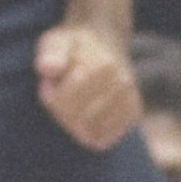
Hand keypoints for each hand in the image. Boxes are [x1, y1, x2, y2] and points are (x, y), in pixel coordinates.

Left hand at [34, 22, 139, 151]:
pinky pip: (102, 139)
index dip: (49, 97)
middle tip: (60, 93)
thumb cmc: (72, 47)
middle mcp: (122, 83)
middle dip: (61, 111)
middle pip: (77, 120)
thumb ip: (51, 54)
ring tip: (73, 101)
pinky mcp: (132, 114)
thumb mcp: (56, 42)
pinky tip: (86, 113)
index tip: (48, 84)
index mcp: (103, 65)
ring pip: (89, 134)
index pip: (66, 101)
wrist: (103, 44)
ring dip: (74, 123)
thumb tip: (47, 67)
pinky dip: (88, 132)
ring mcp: (129, 99)